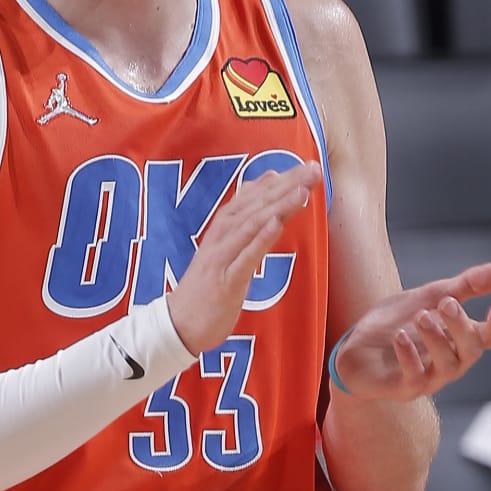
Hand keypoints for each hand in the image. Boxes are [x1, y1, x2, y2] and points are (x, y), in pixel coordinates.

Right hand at [168, 161, 317, 356]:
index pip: (252, 197)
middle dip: (286, 186)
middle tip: (312, 170)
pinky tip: (276, 223)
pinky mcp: (225, 282)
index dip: (280, 180)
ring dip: (277, 206)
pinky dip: (260, 239)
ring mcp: (221, 259)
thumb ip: (243, 220)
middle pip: (255, 205)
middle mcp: (220, 239)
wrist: (177, 325)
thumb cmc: (205, 290)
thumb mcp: (224, 251)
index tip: (306, 165)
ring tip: (301, 190)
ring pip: (251, 226)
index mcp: (222, 231)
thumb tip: (264, 186)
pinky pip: (244, 258)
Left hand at [329, 263, 490, 403]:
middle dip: (461, 326)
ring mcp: (429, 379)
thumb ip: (465, 285)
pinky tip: (399, 336)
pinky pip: (414, 378)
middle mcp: (451, 362)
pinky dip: (409, 356)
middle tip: (446, 302)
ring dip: (437, 339)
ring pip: (447, 366)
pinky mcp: (403, 389)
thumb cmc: (399, 322)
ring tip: (420, 316)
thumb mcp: (430, 297)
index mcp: (461, 340)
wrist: (357, 346)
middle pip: (471, 351)